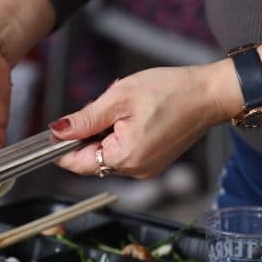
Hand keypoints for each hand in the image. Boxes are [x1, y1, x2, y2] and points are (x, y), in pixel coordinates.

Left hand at [51, 63, 235, 178]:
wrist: (210, 94)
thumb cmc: (171, 91)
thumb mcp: (118, 99)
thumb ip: (85, 119)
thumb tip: (57, 130)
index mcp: (125, 157)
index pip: (77, 164)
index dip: (60, 149)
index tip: (51, 134)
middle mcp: (135, 170)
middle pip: (91, 159)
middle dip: (87, 134)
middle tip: (99, 107)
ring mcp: (146, 168)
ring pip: (107, 154)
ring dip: (104, 133)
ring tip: (121, 108)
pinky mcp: (153, 161)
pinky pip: (124, 152)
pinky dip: (119, 135)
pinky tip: (132, 116)